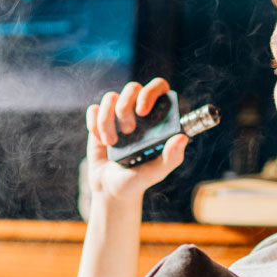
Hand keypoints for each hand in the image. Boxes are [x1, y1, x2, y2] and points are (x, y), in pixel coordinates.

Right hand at [85, 77, 188, 200]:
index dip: (151, 92)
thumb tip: (182, 138)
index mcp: (158, 118)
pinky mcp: (100, 120)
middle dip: (126, 107)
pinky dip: (95, 124)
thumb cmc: (138, 179)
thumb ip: (171, 158)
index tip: (142, 111)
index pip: (159, 87)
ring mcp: (118, 114)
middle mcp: (139, 111)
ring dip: (108, 120)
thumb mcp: (156, 172)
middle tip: (129, 130)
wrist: (111, 188)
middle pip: (133, 87)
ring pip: (111, 98)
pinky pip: (94, 109)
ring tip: (112, 143)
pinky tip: (101, 140)